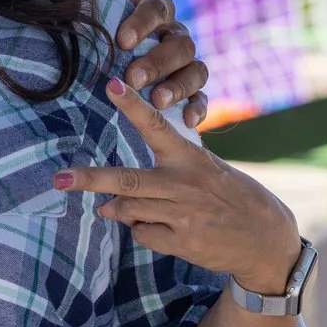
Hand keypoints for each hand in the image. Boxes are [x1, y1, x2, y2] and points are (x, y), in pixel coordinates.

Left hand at [56, 76, 303, 292]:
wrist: (267, 240)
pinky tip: (161, 228)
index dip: (131, 105)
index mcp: (190, 158)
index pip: (156, 125)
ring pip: (129, 210)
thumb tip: (111, 205)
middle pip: (127, 181)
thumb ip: (159, 178)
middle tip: (59, 179)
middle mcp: (184, 183)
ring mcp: (183, 215)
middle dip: (90, 179)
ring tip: (116, 208)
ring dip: (118, 210)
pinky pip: (143, 235)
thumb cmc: (228, 198)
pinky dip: (142, 231)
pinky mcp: (184, 242)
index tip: (111, 84)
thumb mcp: (204, 172)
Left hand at [85, 0, 210, 128]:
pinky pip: (204, 98)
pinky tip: (187, 120)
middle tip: (132, 78)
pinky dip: (199, 108)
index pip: (156, 7)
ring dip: (178, 86)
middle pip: (180, 44)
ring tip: (156, 101)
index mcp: (155, 7)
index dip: (142, 23)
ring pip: (196, 70)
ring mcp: (187, 62)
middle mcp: (176, 33)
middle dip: (157, 62)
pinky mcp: (192, 90)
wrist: (110, 56)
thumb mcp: (99, 0)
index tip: (122, 41)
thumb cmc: (103, 23)